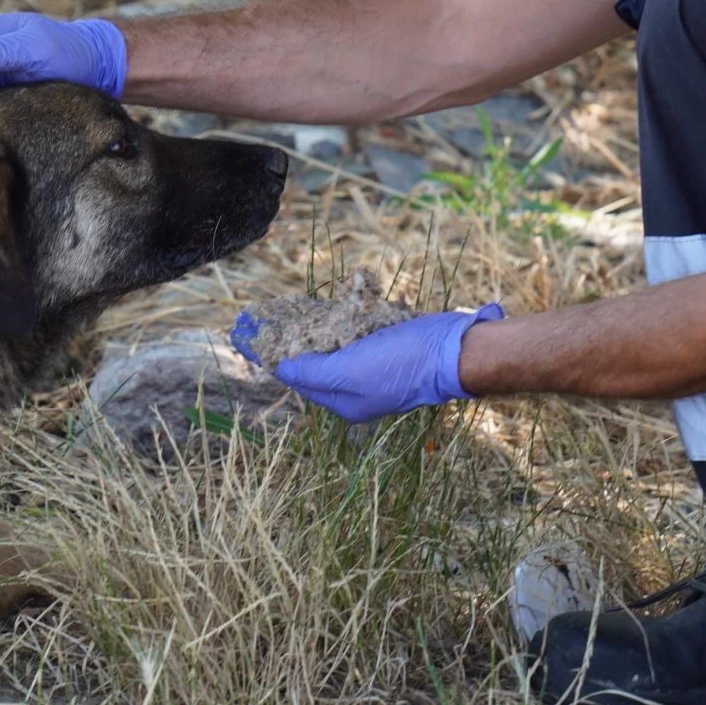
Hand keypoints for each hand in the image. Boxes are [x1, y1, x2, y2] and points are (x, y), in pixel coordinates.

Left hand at [233, 305, 504, 423]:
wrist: (455, 350)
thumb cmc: (401, 363)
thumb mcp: (348, 371)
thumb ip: (312, 372)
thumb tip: (281, 368)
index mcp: (345, 401)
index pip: (299, 378)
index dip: (275, 355)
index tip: (250, 334)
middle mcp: (358, 387)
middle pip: (315, 362)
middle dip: (293, 340)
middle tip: (268, 316)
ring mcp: (376, 365)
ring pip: (336, 344)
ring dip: (317, 326)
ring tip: (291, 307)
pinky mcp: (391, 343)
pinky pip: (359, 330)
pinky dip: (345, 317)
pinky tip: (333, 303)